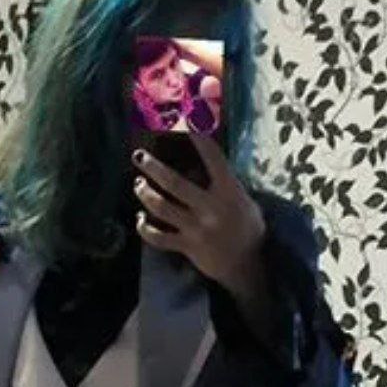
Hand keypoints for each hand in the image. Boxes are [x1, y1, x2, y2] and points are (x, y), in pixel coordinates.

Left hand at [133, 136, 265, 295]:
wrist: (248, 265)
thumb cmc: (245, 225)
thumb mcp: (242, 199)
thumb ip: (222, 182)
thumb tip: (198, 160)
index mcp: (229, 191)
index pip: (213, 158)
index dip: (197, 138)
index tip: (182, 121)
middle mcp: (212, 208)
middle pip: (174, 183)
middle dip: (153, 168)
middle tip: (139, 157)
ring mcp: (198, 228)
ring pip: (162, 208)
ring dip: (145, 194)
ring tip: (138, 184)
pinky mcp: (187, 247)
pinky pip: (159, 237)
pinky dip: (145, 228)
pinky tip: (140, 218)